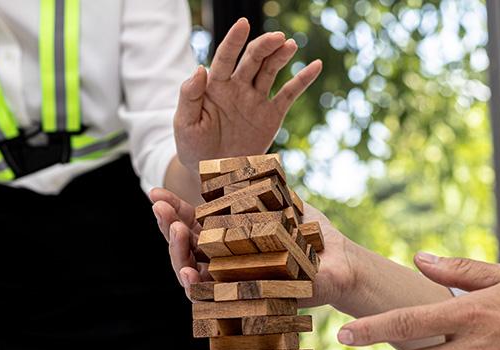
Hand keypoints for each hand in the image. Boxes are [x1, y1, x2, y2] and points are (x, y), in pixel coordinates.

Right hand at [149, 187, 355, 307]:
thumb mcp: (280, 201)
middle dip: (166, 227)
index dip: (171, 209)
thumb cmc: (311, 234)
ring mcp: (229, 281)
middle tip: (160, 210)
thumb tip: (229, 165)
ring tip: (175, 232)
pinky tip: (188, 272)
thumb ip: (253, 188)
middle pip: (183, 247)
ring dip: (175, 253)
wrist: (340, 262)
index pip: (191, 221)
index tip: (155, 193)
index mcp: (227, 235)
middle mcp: (223, 259)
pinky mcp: (240, 301)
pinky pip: (209, 299)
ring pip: (188, 274)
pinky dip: (194, 286)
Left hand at [174, 18, 321, 171]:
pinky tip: (315, 65)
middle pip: (253, 59)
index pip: (225, 57)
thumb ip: (189, 96)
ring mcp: (255, 99)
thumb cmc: (193, 147)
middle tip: (277, 38)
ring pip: (270, 71)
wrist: (212, 174)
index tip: (242, 24)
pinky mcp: (271, 115)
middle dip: (264, 46)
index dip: (234, 40)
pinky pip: (289, 94)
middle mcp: (237, 87)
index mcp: (215, 86)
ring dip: (280, 56)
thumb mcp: (184, 124)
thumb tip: (200, 68)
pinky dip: (302, 79)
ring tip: (289, 45)